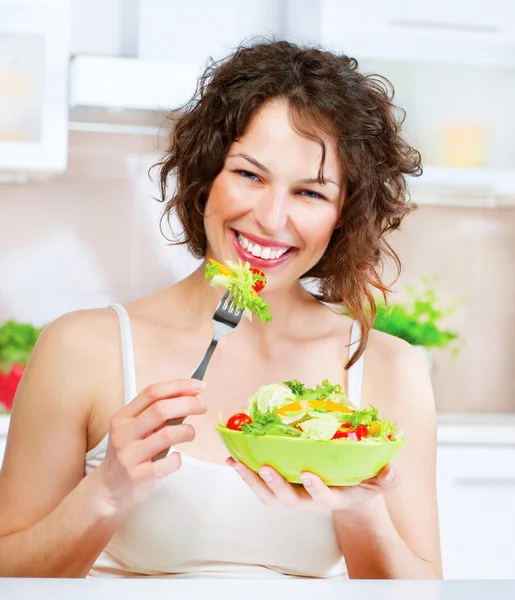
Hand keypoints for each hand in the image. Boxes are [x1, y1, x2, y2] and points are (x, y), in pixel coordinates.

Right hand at [93, 379, 205, 513]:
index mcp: (123, 417)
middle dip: (188, 404)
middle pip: (160, 409)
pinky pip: (167, 464)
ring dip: (187, 431)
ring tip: (190, 434)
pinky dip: (178, 459)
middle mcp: (124, 433)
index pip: (152, 392)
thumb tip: (188, 397)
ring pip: (167, 435)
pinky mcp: (138, 476)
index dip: (178, 386)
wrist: (108, 490)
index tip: (198, 386)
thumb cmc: (128, 455)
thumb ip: (155, 415)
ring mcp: (129, 455)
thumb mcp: (134, 429)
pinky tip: (176, 458)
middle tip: (202, 406)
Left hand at [226, 458, 398, 512]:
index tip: (309, 474)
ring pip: (269, 496)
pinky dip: (246, 474)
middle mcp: (308, 501)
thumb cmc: (358, 484)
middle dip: (276, 485)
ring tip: (237, 462)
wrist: (345, 494)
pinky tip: (234, 459)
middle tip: (264, 467)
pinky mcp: (280, 490)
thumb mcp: (376, 483)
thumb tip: (392, 470)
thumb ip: (386, 479)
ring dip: (252, 480)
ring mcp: (292, 497)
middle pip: (289, 500)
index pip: (324, 498)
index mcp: (332, 498)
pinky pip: (260, 486)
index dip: (316, 488)